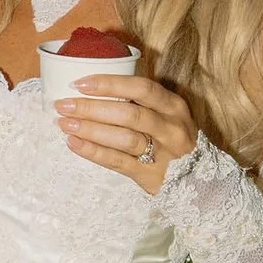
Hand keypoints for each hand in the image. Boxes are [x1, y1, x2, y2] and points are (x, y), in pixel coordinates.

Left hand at [56, 72, 197, 194]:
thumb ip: (139, 102)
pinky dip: (93, 152)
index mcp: (173, 106)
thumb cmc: (170, 138)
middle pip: (129, 114)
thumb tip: (91, 88)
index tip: (80, 83)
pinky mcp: (150, 175)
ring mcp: (163, 154)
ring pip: (123, 138)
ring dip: (90, 130)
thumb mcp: (166, 114)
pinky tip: (73, 143)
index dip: (110, 84)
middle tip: (63, 104)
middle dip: (92, 108)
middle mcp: (171, 128)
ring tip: (64, 123)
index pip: (142, 88)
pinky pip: (117, 162)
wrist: (198, 179)